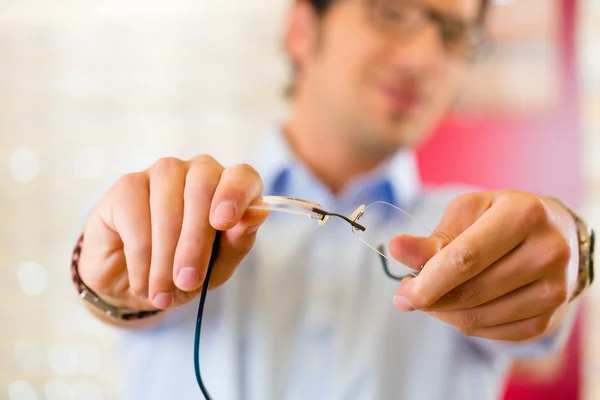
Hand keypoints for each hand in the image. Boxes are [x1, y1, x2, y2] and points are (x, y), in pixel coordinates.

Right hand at [78, 155, 267, 311]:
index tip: (224, 222)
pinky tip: (143, 280)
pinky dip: (140, 258)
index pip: (242, 176)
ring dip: (165, 258)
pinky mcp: (127, 185)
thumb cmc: (187, 269)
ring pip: (167, 208)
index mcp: (229, 187)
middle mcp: (198, 171)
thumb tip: (257, 214)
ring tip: (163, 292)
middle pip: (202, 191)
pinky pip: (136, 217)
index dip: (235, 195)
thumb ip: (239, 240)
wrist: (138, 283)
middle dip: (195, 243)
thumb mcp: (219, 265)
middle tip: (188, 281)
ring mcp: (162, 173)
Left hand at [390, 191, 576, 341]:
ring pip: (479, 317)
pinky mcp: (550, 318)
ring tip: (431, 297)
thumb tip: (395, 249)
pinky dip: (466, 323)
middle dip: (430, 299)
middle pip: (472, 292)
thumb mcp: (466, 215)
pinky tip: (458, 306)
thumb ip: (431, 238)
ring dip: (444, 312)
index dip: (429, 280)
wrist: (556, 236)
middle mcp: (548, 252)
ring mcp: (554, 289)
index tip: (402, 292)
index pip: (466, 258)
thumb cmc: (500, 218)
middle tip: (406, 296)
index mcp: (524, 214)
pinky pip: (493, 333)